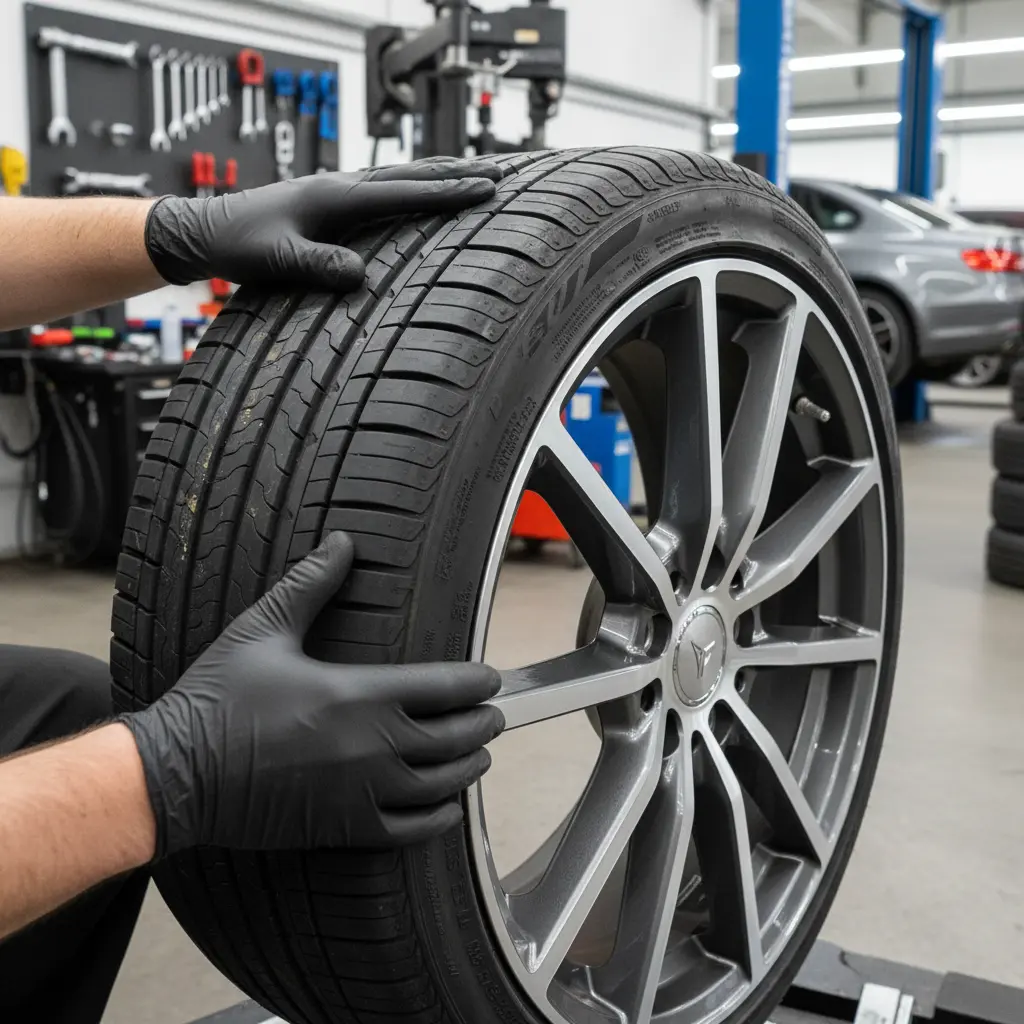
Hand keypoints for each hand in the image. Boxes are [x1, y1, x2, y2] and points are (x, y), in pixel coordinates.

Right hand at [120, 533, 503, 857]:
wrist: (176, 774)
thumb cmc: (217, 699)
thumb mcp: (263, 630)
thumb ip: (311, 584)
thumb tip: (342, 541)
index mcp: (360, 694)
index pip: (445, 686)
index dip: (477, 682)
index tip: (491, 679)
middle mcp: (373, 746)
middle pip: (455, 737)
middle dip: (483, 724)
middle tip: (494, 715)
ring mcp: (362, 792)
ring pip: (441, 785)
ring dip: (469, 769)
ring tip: (480, 756)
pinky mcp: (344, 829)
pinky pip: (408, 830)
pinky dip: (438, 819)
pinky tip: (447, 808)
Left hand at [144, 157, 502, 289]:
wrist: (208, 229)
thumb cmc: (240, 245)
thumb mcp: (276, 261)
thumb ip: (316, 266)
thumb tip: (359, 277)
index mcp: (336, 197)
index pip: (405, 192)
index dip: (449, 191)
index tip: (488, 189)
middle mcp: (343, 186)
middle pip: (413, 174)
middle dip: (459, 173)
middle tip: (502, 174)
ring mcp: (339, 189)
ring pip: (402, 175)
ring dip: (442, 173)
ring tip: (478, 173)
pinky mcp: (334, 198)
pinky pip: (387, 186)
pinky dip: (416, 183)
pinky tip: (426, 189)